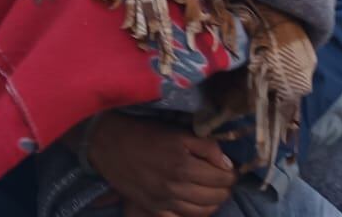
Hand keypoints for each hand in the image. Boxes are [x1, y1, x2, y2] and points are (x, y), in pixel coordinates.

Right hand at [85, 114, 235, 216]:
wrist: (109, 143)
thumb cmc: (145, 134)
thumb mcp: (179, 132)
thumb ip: (207, 147)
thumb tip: (228, 164)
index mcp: (184, 166)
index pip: (223, 179)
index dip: (231, 174)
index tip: (230, 169)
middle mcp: (175, 188)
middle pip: (215, 197)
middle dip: (225, 189)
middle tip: (223, 180)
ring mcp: (163, 202)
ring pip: (202, 212)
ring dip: (213, 203)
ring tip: (212, 192)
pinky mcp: (152, 209)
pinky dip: (192, 214)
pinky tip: (193, 203)